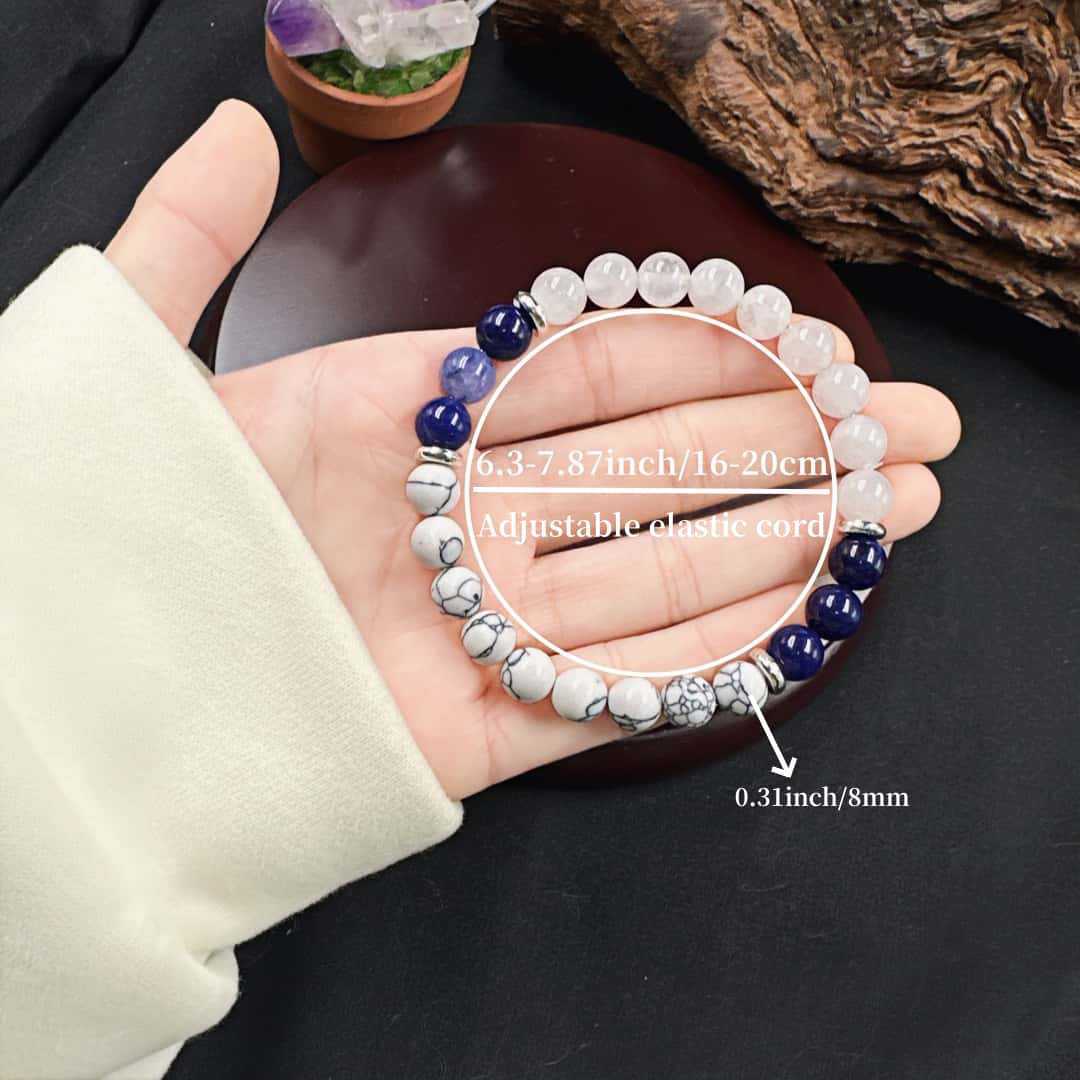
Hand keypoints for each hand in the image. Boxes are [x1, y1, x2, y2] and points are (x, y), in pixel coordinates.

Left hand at [107, 102, 960, 799]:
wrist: (50, 706)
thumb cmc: (92, 527)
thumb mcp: (130, 362)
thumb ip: (188, 244)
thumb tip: (233, 121)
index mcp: (394, 422)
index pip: (579, 377)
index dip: (702, 355)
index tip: (807, 344)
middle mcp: (453, 521)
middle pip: (650, 477)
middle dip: (790, 449)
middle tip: (909, 430)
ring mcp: (471, 630)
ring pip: (654, 581)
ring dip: (782, 547)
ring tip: (895, 512)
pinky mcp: (470, 735)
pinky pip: (609, 691)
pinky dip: (706, 658)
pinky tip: (801, 615)